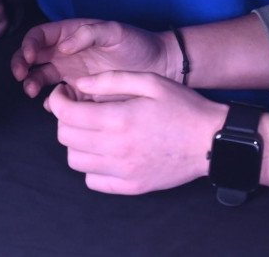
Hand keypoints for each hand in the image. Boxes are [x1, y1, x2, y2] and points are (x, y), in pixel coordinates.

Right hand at [11, 18, 173, 97]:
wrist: (159, 68)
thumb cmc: (137, 44)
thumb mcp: (115, 32)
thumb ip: (88, 34)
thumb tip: (62, 46)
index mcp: (71, 34)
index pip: (40, 35)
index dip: (29, 44)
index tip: (29, 57)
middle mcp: (66, 53)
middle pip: (32, 56)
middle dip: (21, 63)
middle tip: (21, 75)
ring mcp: (72, 74)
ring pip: (40, 77)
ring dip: (30, 82)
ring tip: (32, 90)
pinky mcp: (80, 95)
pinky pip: (58, 99)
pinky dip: (50, 102)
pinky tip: (54, 106)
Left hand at [45, 71, 226, 193]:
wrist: (210, 141)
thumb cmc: (182, 106)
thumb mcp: (149, 81)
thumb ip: (111, 79)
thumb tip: (79, 83)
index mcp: (119, 119)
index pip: (66, 115)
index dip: (57, 101)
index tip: (64, 92)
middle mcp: (116, 149)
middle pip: (65, 138)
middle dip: (64, 118)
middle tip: (78, 107)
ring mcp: (123, 172)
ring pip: (75, 161)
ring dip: (76, 141)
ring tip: (91, 128)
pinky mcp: (131, 188)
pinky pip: (93, 181)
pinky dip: (91, 166)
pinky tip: (104, 149)